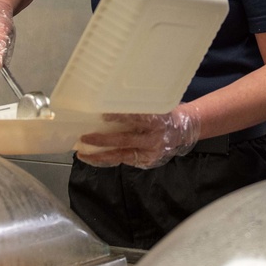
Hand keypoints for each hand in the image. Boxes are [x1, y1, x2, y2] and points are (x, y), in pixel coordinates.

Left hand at [76, 106, 198, 168]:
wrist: (183, 131)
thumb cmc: (162, 114)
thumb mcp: (155, 107)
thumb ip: (137, 109)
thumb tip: (107, 104)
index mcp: (156, 120)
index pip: (137, 118)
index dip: (120, 117)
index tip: (103, 115)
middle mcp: (153, 138)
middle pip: (125, 140)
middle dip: (103, 140)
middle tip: (84, 137)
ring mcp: (150, 152)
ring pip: (122, 156)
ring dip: (100, 155)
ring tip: (82, 154)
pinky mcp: (147, 162)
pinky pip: (124, 161)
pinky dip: (108, 159)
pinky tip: (94, 157)